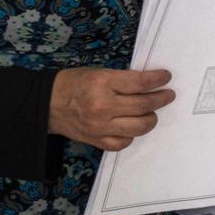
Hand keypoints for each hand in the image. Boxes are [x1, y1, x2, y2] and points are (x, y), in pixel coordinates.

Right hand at [49, 67, 176, 151]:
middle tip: (168, 95)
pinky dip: (132, 135)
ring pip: (138, 127)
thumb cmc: (74, 84)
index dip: (158, 80)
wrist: (46, 104)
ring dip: (151, 118)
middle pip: (143, 106)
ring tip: (152, 112)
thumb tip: (150, 84)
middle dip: (161, 99)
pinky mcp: (96, 140)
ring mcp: (99, 126)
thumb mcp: (98, 73)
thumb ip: (122, 80)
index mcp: (102, 83)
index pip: (140, 83)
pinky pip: (123, 142)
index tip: (166, 77)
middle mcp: (102, 106)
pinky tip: (133, 126)